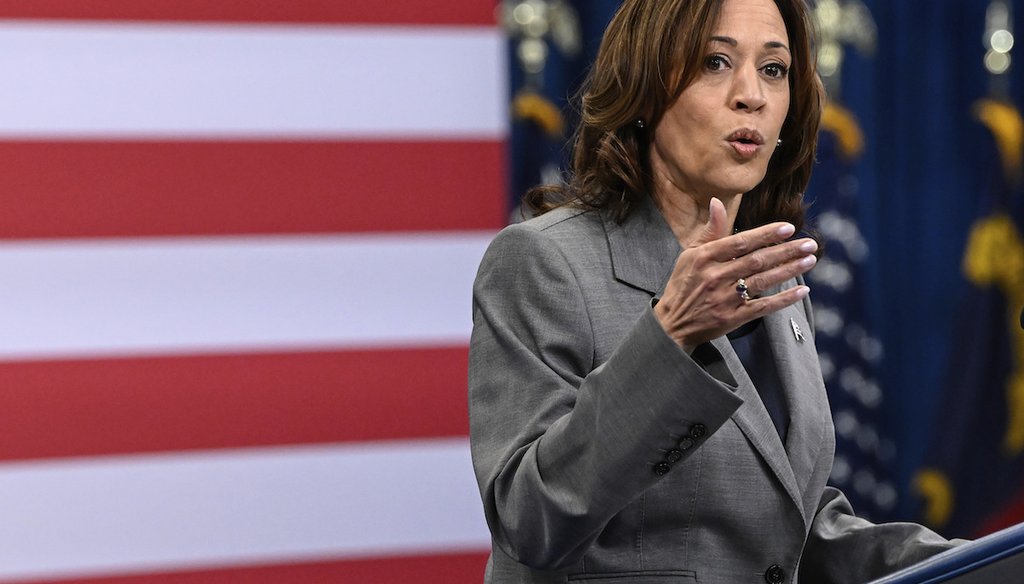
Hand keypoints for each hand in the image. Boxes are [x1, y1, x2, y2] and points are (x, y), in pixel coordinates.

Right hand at [653, 197, 816, 350]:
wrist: (672, 324)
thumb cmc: (683, 284)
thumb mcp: (689, 254)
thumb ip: (710, 231)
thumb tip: (716, 202)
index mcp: (704, 258)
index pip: (740, 242)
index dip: (765, 234)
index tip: (788, 228)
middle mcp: (714, 277)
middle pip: (756, 261)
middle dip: (786, 251)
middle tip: (810, 243)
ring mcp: (724, 299)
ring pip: (762, 282)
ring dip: (789, 270)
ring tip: (809, 260)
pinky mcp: (732, 318)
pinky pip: (762, 307)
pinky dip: (783, 299)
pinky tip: (801, 291)